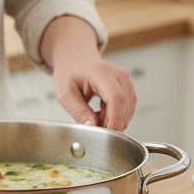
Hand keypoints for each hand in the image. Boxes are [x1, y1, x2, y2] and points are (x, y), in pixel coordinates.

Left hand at [40, 16, 135, 131]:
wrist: (77, 60)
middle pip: (124, 106)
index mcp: (101, 74)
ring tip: (94, 119)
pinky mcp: (127, 87)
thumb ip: (79, 111)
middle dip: (113, 124)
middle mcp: (118, 75)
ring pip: (127, 109)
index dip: (115, 119)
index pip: (116, 98)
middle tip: (95, 131)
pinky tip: (102, 116)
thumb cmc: (70, 74)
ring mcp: (125, 81)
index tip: (109, 134)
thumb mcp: (66, 94)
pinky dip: (115, 117)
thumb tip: (93, 126)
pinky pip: (126, 108)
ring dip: (113, 121)